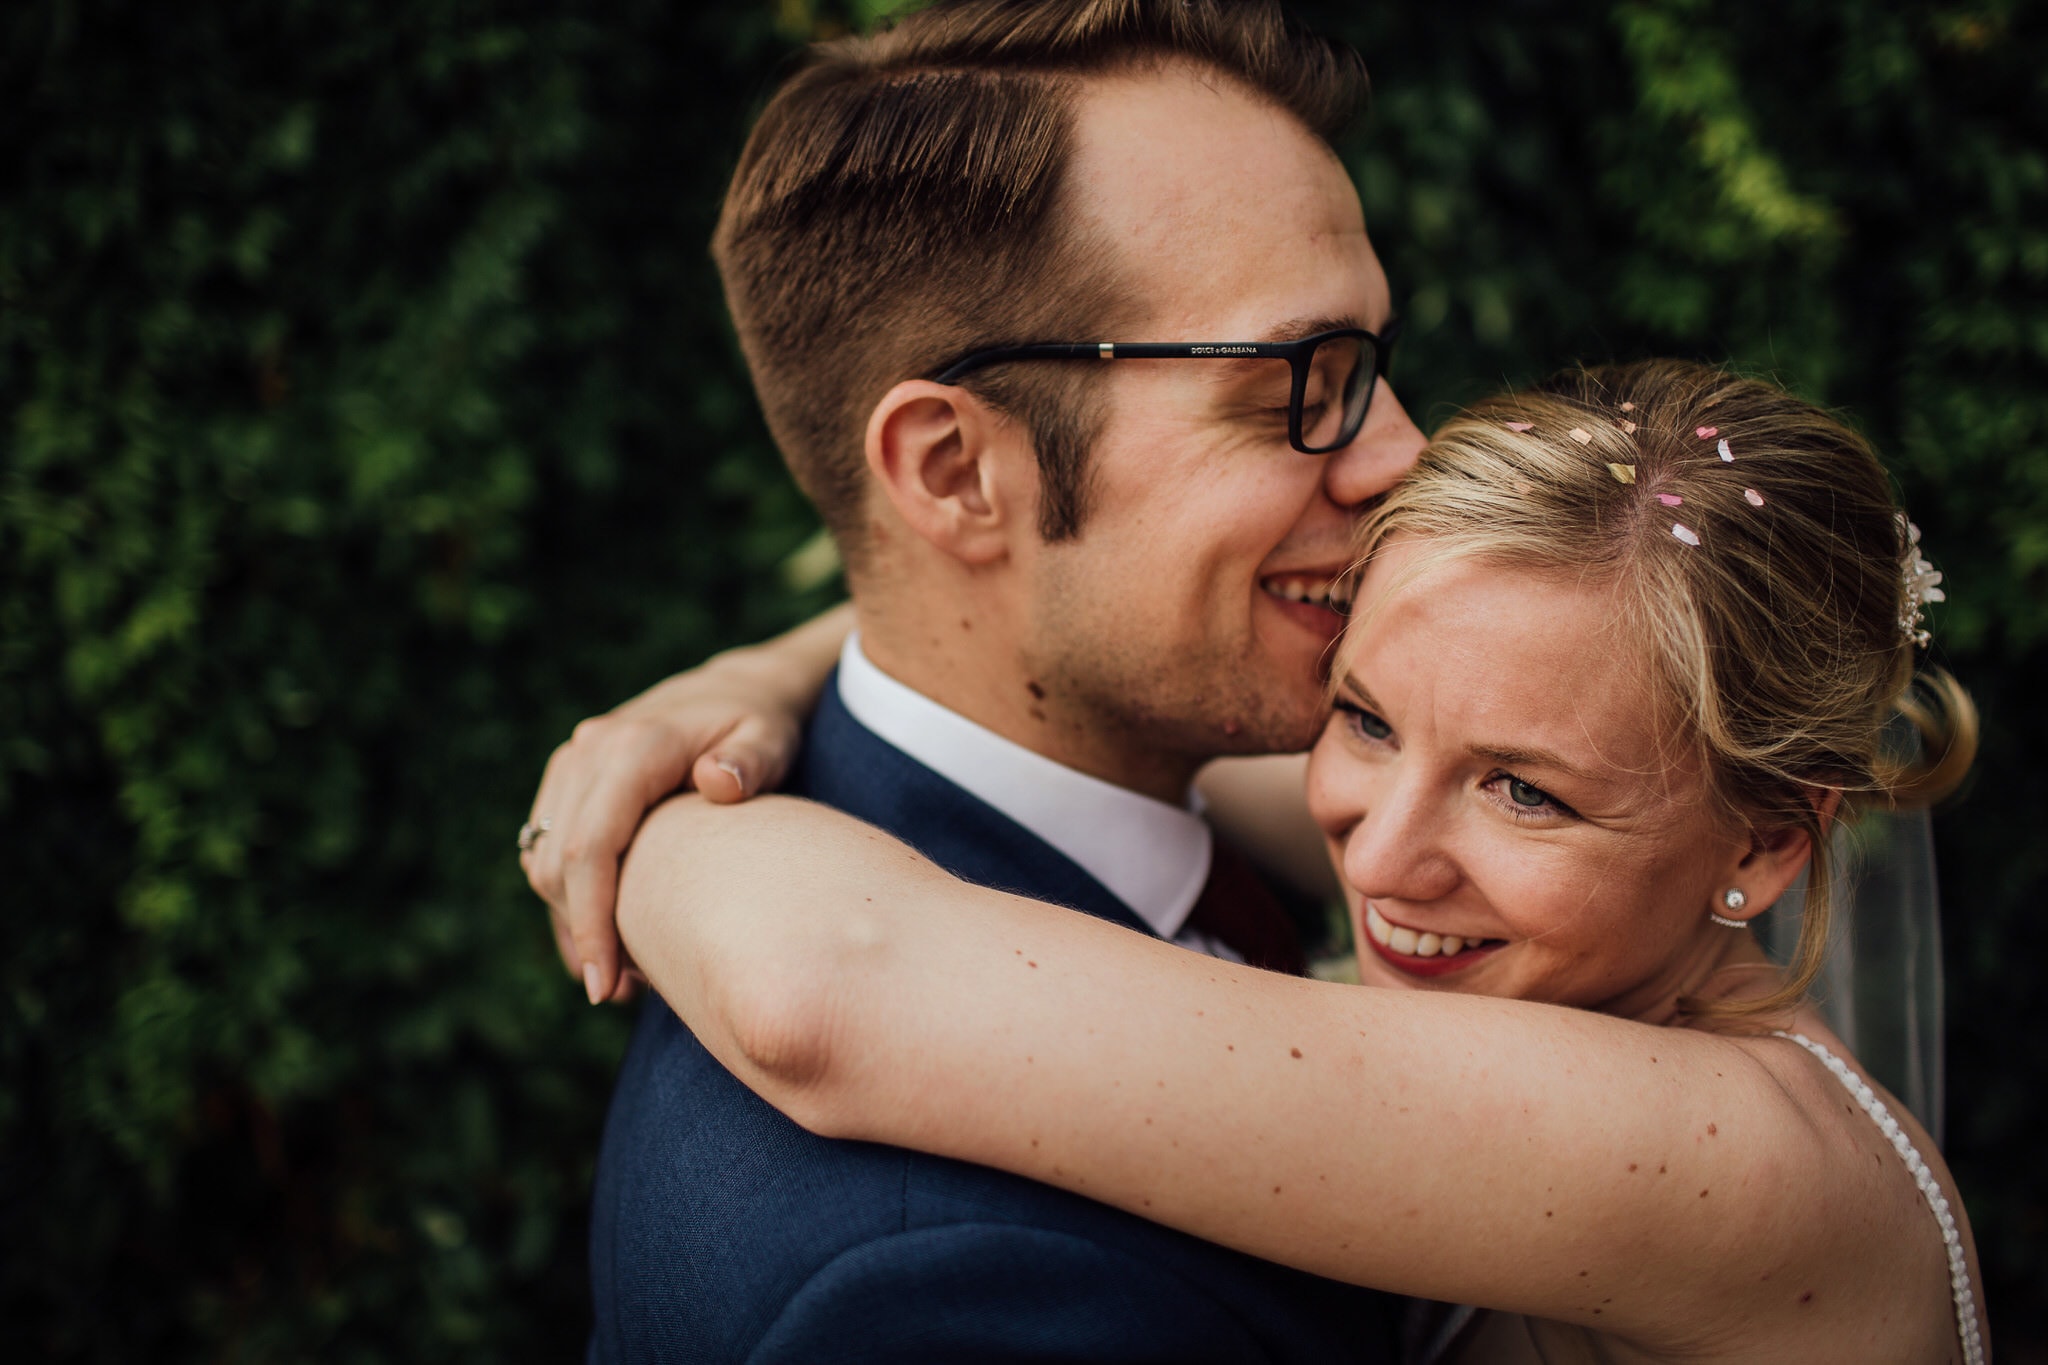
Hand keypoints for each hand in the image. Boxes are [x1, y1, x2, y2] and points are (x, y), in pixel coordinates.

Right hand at [521, 604, 851, 1002]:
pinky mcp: (568, 778)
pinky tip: (606, 942)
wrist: (737, 691)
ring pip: (544, 860)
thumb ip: (751, 761)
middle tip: (624, 992)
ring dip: (571, 922)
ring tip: (621, 976)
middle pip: (559, 863)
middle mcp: (590, 750)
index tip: (605, 986)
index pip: (592, 847)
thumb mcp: (771, 738)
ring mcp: (573, 762)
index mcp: (635, 746)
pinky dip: (567, 899)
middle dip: (582, 935)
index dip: (592, 922)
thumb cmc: (762, 724)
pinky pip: (547, 849)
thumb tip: (718, 783)